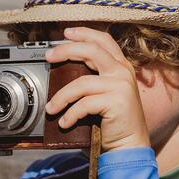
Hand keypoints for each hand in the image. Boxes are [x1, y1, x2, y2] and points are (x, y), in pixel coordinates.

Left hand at [44, 27, 150, 152]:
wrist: (129, 144)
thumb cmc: (115, 120)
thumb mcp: (108, 92)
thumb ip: (96, 76)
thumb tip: (67, 66)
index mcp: (122, 66)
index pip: (103, 41)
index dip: (84, 33)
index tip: (66, 33)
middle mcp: (123, 72)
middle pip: (91, 50)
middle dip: (66, 50)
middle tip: (49, 57)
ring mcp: (121, 86)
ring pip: (81, 83)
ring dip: (61, 97)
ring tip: (51, 108)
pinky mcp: (116, 102)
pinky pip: (84, 104)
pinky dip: (70, 114)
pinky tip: (65, 122)